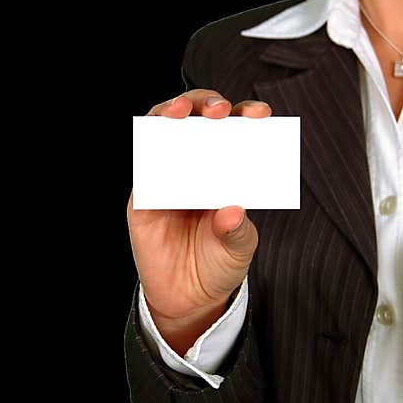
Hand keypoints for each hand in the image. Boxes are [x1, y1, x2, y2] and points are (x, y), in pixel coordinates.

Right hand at [127, 89, 270, 354]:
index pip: (238, 130)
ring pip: (163, 128)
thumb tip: (231, 211)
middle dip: (207, 104)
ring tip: (180, 113)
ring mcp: (168, 174)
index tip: (260, 114)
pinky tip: (159, 150)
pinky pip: (142, 165)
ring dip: (170, 112)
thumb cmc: (219, 263)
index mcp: (229, 169)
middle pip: (199, 117)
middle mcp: (197, 164)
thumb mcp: (238, 248)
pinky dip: (148, 152)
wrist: (188, 298)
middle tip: (219, 112)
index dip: (247, 115)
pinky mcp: (143, 194)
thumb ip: (237, 231)